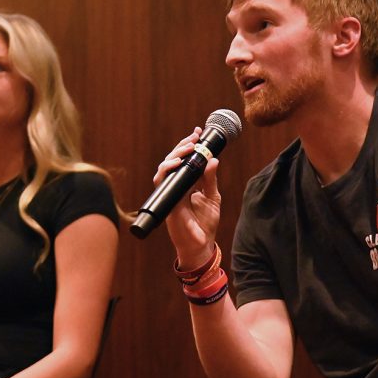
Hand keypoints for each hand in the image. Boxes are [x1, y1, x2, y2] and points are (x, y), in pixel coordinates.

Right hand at [153, 127, 220, 266]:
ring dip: (174, 156)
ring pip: (165, 169)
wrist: (201, 245)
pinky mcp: (167, 202)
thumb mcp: (213, 197)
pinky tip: (176, 164)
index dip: (189, 146)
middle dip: (182, 147)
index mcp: (188, 184)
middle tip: (193, 138)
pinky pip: (162, 183)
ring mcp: (171, 194)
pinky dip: (167, 171)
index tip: (198, 132)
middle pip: (173, 161)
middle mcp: (177, 187)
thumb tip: (214, 160)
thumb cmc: (206, 223)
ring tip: (187, 147)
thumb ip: (211, 179)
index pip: (185, 161)